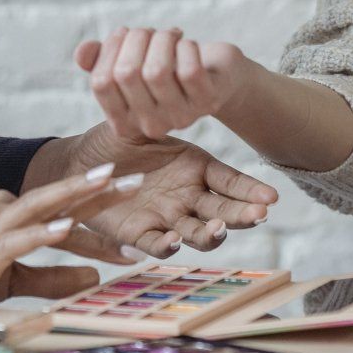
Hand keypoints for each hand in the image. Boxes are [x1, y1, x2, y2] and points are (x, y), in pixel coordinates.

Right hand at [0, 165, 129, 307]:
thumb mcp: (13, 279)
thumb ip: (53, 278)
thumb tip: (95, 277)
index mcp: (9, 215)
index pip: (61, 206)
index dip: (98, 204)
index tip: (132, 200)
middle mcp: (3, 212)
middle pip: (58, 195)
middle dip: (98, 186)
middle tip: (137, 177)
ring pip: (41, 205)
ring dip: (76, 194)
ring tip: (108, 182)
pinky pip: (18, 238)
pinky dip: (42, 232)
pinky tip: (66, 227)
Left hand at [56, 121, 277, 256]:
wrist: (80, 163)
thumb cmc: (116, 138)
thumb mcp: (144, 124)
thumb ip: (165, 122)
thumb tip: (183, 108)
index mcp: (194, 166)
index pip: (230, 181)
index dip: (250, 190)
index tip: (271, 198)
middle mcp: (187, 195)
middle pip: (223, 210)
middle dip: (242, 214)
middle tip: (259, 216)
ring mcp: (167, 217)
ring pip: (197, 232)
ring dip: (211, 234)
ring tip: (218, 229)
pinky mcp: (141, 234)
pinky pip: (158, 244)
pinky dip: (167, 245)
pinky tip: (174, 240)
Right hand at [76, 26, 256, 140]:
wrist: (217, 76)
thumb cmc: (168, 67)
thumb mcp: (131, 63)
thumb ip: (100, 60)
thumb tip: (82, 53)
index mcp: (124, 121)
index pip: (101, 83)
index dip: (109, 49)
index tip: (123, 33)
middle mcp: (150, 126)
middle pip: (126, 73)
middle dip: (136, 38)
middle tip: (150, 32)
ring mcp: (180, 117)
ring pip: (157, 70)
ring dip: (162, 39)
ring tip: (169, 35)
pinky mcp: (207, 102)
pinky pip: (188, 70)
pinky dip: (186, 47)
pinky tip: (187, 44)